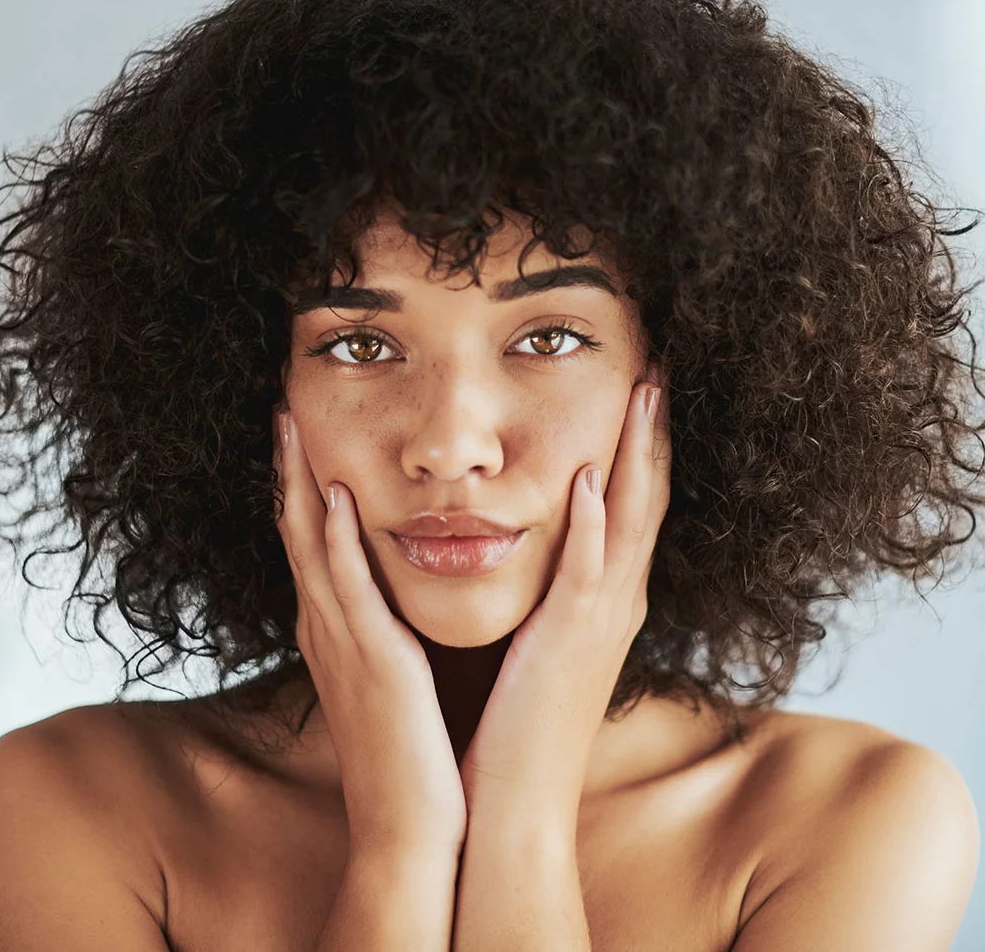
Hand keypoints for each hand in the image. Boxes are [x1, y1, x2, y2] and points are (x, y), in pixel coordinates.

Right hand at [274, 411, 467, 855]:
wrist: (409, 820)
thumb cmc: (404, 744)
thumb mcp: (385, 671)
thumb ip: (378, 626)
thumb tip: (385, 588)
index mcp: (333, 625)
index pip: (308, 539)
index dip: (298, 482)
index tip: (300, 430)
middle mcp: (325, 624)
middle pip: (295, 529)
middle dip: (287, 467)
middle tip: (281, 407)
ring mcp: (340, 640)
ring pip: (308, 546)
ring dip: (298, 483)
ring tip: (292, 425)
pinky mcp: (368, 658)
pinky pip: (345, 588)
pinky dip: (333, 541)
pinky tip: (331, 497)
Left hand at [457, 364, 671, 821]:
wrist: (513, 805)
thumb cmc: (520, 721)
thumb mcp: (543, 643)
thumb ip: (552, 593)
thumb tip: (541, 548)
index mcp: (605, 599)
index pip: (634, 504)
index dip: (641, 445)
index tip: (640, 387)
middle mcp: (615, 601)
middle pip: (647, 497)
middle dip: (653, 431)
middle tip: (659, 367)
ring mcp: (599, 622)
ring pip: (630, 522)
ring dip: (636, 455)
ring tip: (643, 393)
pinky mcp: (569, 644)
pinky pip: (588, 573)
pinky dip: (595, 526)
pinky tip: (592, 479)